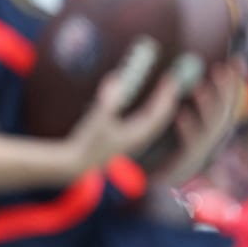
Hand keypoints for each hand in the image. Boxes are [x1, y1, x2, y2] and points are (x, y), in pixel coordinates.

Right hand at [62, 38, 182, 174]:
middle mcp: (139, 139)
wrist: (76, 167)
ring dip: (160, 105)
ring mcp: (133, 141)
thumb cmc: (86, 144)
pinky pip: (145, 124)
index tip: (171, 79)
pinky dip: (150, 112)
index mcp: (138, 135)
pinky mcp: (126, 142)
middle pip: (161, 116)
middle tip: (171, 80)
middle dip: (167, 98)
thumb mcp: (97, 121)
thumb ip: (108, 101)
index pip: (159, 113)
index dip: (166, 95)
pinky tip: (147, 106)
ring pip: (154, 121)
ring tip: (164, 90)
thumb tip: (115, 78)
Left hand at [152, 58, 243, 185]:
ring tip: (199, 88)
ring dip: (208, 108)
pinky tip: (181, 115)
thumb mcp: (174, 130)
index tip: (237, 60)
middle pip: (224, 115)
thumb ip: (184, 110)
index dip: (233, 83)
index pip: (226, 105)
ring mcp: (198, 158)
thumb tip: (189, 80)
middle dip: (226, 91)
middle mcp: (208, 146)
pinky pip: (191, 149)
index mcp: (207, 135)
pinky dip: (189, 130)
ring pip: (211, 131)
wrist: (141, 191)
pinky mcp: (184, 168)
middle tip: (222, 68)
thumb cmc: (152, 160)